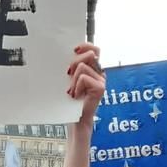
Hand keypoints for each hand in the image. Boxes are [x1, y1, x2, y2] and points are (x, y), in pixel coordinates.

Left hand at [62, 43, 103, 166]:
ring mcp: (102, 81)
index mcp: (93, 69)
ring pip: (82, 67)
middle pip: (90, 53)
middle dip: (76, 61)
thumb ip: (71, 67)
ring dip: (72, 80)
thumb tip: (65, 54)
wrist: (74, 121)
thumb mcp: (68, 80)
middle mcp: (100, 73)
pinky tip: (75, 96)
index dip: (85, 45)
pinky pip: (83, 78)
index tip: (73, 50)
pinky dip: (76, 86)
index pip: (94, 48)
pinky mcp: (100, 88)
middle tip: (68, 74)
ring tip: (72, 91)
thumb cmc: (69, 101)